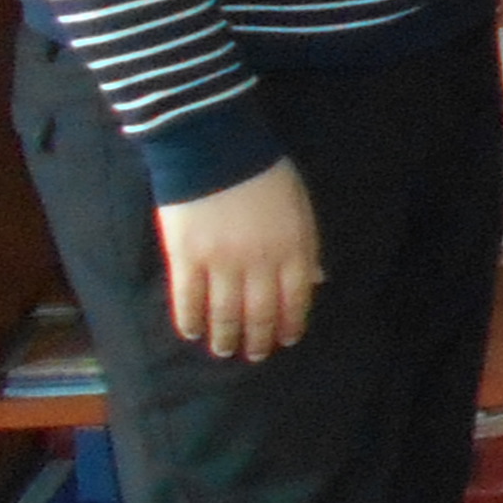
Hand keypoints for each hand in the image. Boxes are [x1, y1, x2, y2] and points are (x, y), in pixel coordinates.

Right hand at [156, 158, 322, 359]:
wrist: (215, 147)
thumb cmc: (264, 172)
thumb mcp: (300, 206)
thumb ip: (306, 246)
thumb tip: (316, 281)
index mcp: (292, 248)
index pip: (296, 298)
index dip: (290, 323)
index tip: (286, 339)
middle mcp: (259, 262)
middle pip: (260, 312)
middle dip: (259, 338)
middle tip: (255, 355)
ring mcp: (220, 263)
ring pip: (224, 313)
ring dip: (226, 336)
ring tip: (224, 350)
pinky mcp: (186, 258)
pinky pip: (187, 299)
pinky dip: (190, 320)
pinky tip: (192, 332)